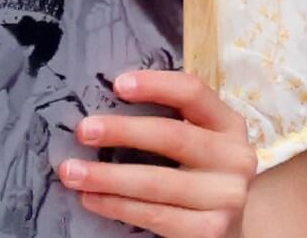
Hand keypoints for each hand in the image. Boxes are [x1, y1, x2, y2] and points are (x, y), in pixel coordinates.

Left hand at [57, 70, 255, 237]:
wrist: (229, 227)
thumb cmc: (198, 170)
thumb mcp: (196, 137)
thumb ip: (166, 117)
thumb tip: (104, 101)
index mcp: (228, 123)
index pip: (193, 92)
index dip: (156, 84)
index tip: (117, 84)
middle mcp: (235, 157)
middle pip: (172, 136)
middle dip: (122, 132)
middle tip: (82, 131)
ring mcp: (227, 198)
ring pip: (157, 183)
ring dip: (107, 177)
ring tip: (71, 172)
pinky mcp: (212, 232)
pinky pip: (155, 216)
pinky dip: (117, 206)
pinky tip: (91, 199)